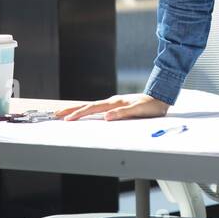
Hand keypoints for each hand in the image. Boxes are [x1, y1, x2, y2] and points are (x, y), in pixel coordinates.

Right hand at [54, 94, 169, 121]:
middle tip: (57, 114)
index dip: (79, 114)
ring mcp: (114, 103)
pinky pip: (98, 108)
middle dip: (72, 110)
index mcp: (114, 103)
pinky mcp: (117, 106)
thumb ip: (122, 113)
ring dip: (78, 110)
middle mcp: (112, 102)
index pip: (92, 109)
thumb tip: (106, 117)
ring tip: (66, 114)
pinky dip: (88, 110)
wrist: (161, 97)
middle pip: (88, 106)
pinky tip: (85, 113)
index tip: (67, 120)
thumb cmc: (151, 106)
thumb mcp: (138, 111)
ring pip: (92, 106)